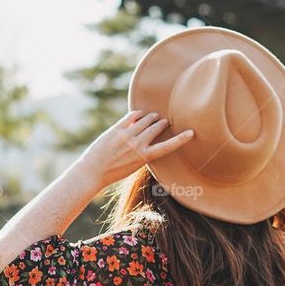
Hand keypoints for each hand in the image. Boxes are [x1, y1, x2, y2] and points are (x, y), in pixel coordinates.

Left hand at [76, 110, 194, 191]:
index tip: (191, 132)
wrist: (93, 171)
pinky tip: (139, 114)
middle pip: (156, 128)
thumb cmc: (113, 172)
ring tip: (154, 116)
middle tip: (165, 121)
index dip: (181, 139)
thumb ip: (142, 152)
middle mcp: (138, 145)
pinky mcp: (116, 129)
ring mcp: (127, 136)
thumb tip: (148, 138)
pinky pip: (131, 116)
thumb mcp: (133, 166)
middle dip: (162, 123)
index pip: (168, 147)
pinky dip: (137, 114)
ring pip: (145, 120)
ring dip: (152, 117)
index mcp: (144, 157)